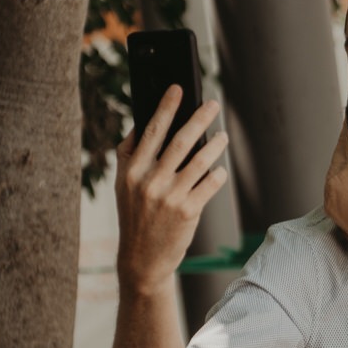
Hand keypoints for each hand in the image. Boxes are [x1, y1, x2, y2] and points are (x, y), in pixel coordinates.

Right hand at [114, 85, 227, 293]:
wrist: (142, 259)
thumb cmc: (136, 217)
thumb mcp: (125, 186)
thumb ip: (130, 155)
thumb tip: (142, 123)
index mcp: (133, 171)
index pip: (152, 131)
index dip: (166, 107)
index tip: (178, 88)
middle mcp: (151, 182)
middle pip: (180, 141)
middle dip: (199, 118)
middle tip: (213, 104)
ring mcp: (170, 197)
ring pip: (200, 161)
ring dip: (215, 144)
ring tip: (222, 135)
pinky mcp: (188, 212)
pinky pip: (210, 184)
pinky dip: (218, 174)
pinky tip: (220, 168)